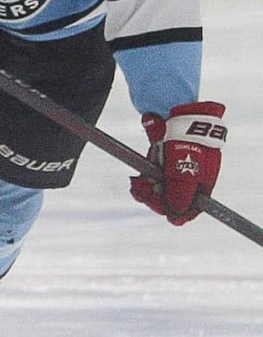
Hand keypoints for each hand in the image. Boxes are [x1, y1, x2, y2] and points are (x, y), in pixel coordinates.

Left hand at [129, 101, 227, 224]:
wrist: (179, 118)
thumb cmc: (189, 148)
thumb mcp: (186, 175)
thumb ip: (181, 197)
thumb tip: (175, 219)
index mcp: (201, 185)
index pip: (191, 209)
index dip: (178, 214)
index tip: (168, 216)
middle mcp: (188, 180)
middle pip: (171, 201)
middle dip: (156, 200)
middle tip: (144, 195)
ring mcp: (173, 171)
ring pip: (157, 191)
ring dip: (145, 192)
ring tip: (136, 186)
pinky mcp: (160, 163)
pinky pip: (149, 179)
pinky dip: (142, 182)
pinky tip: (135, 181)